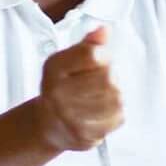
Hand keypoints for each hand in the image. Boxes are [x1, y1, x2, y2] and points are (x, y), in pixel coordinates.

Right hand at [33, 26, 123, 151]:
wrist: (48, 124)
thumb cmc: (61, 87)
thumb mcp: (68, 60)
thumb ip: (88, 45)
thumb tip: (105, 30)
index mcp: (54, 68)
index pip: (92, 54)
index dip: (103, 55)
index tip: (101, 59)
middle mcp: (58, 94)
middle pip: (108, 76)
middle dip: (110, 76)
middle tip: (101, 81)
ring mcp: (70, 117)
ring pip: (116, 97)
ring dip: (115, 95)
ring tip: (102, 96)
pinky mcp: (84, 135)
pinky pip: (117, 118)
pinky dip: (115, 113)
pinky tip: (103, 111)